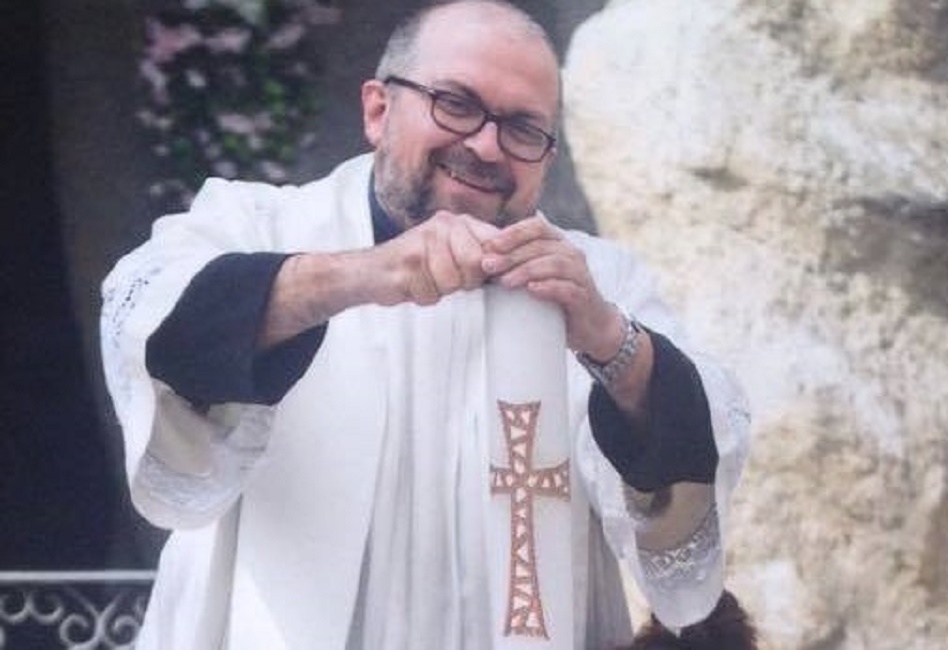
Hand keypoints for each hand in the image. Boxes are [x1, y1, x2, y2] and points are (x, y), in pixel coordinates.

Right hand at [370, 210, 499, 305]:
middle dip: (464, 281)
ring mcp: (422, 242)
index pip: (494, 244)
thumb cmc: (420, 265)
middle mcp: (442, 226)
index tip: (488, 275)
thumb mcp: (454, 253)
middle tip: (446, 278)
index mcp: (458, 222)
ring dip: (440, 290)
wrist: (373, 271)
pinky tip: (412, 285)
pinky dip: (423, 296)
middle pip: (475, 264)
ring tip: (426, 280)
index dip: (495, 266)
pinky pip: (431, 293)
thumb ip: (482, 255)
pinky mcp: (407, 263)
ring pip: (452, 282)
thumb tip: (513, 268)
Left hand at [480, 214, 624, 358]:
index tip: (490, 245)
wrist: (590, 326)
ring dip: (526, 270)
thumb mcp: (536, 275)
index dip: (513, 233)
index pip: (536, 227)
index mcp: (558, 244)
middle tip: (488, 266)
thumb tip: (482, 259)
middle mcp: (571, 254)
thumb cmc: (556, 298)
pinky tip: (532, 290)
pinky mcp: (584, 296)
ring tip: (505, 282)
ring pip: (553, 264)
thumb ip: (517, 264)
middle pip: (540, 246)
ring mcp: (580, 275)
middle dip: (511, 255)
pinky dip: (548, 287)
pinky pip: (567, 288)